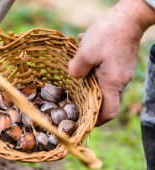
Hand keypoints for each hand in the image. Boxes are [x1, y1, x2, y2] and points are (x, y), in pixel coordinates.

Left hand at [68, 0, 154, 125]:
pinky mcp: (120, 64)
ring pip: (102, 86)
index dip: (96, 121)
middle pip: (104, 101)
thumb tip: (72, 76)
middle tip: (72, 101)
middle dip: (88, 103)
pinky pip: (105, 73)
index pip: (109, 113)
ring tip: (75, 71)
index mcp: (112, 84)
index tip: (83, 121)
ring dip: (88, 82)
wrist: (129, 16)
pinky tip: (83, 55)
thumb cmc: (108, 34)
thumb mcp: (85, 53)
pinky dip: (93, 70)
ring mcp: (121, 73)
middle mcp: (120, 82)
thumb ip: (75, 70)